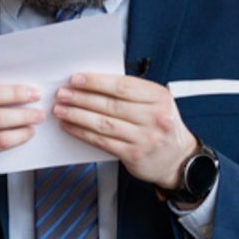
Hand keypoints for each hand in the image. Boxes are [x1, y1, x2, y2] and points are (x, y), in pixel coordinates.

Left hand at [52, 73, 196, 188]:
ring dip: (77, 115)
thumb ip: (132, 93)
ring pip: (104, 123)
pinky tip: (70, 127)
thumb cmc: (162, 127)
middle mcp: (154, 117)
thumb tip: (94, 84)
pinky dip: (83, 133)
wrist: (178, 160)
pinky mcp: (134, 155)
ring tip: (61, 109)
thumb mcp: (157, 103)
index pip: (122, 86)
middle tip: (63, 94)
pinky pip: (103, 142)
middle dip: (81, 97)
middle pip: (110, 104)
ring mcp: (145, 137)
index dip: (96, 81)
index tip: (76, 79)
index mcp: (159, 97)